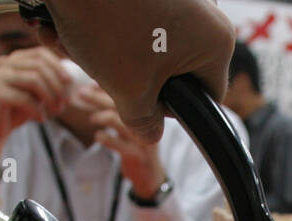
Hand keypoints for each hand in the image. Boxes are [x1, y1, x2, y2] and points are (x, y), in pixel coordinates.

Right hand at [0, 47, 70, 146]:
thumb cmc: (18, 109)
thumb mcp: (37, 94)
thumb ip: (50, 83)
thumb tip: (72, 80)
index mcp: (15, 59)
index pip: (40, 53)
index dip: (57, 66)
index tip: (69, 82)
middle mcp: (4, 63)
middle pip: (39, 66)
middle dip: (56, 85)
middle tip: (65, 103)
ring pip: (33, 80)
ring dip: (50, 97)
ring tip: (56, 111)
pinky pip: (24, 98)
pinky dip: (37, 110)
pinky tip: (41, 119)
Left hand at [43, 0, 234, 143]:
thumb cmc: (108, 25)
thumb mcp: (128, 89)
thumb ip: (144, 121)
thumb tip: (152, 135)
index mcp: (216, 43)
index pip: (204, 95)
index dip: (170, 108)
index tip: (140, 101)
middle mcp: (206, 14)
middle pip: (172, 67)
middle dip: (128, 75)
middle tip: (99, 71)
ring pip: (146, 42)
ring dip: (107, 52)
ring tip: (75, 45)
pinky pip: (135, 15)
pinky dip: (105, 25)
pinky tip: (75, 25)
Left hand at [69, 84, 166, 199]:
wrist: (149, 176)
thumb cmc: (135, 147)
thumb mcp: (131, 126)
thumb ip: (118, 109)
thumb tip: (94, 87)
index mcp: (150, 113)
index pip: (130, 93)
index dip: (109, 87)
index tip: (92, 84)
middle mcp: (151, 124)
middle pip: (124, 103)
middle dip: (99, 97)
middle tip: (81, 93)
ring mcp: (145, 141)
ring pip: (122, 121)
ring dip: (101, 116)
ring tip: (91, 118)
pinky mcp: (138, 157)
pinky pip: (120, 144)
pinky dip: (106, 138)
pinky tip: (98, 136)